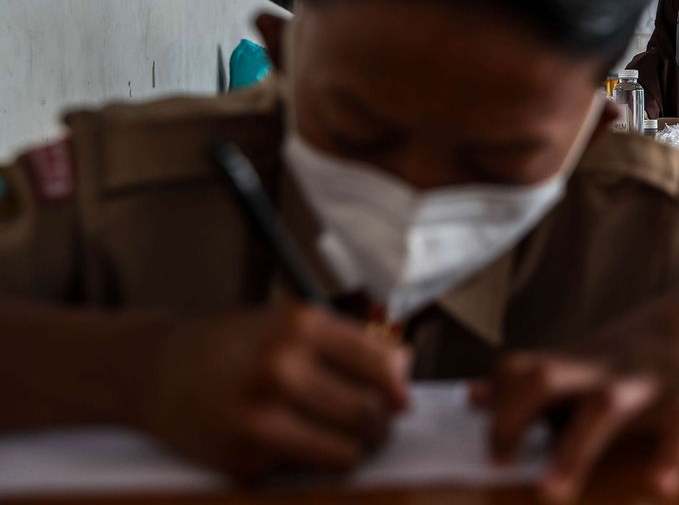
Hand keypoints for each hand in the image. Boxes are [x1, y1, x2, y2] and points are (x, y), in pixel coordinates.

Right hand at [138, 304, 408, 480]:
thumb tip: (403, 381)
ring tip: (337, 438)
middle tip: (370, 425)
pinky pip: (304, 473)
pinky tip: (284, 442)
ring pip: (346, 453)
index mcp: (299, 325)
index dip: (398, 390)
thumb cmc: (235, 345)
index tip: (399, 401)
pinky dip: (304, 463)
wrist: (157, 370)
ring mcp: (258, 416)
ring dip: (351, 451)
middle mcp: (280, 367)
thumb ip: (351, 346)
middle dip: (379, 425)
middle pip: (369, 414)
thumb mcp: (291, 324)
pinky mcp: (240, 458)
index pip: (382, 366)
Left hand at [474, 279, 678, 501]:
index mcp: (576, 363)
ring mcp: (646, 383)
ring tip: (550, 491)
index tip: (494, 452)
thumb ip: (532, 380)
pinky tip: (662, 486)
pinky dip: (672, 453)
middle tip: (501, 461)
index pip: (518, 370)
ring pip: (603, 408)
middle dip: (516, 416)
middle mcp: (603, 370)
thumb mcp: (584, 358)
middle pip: (545, 379)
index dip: (497, 406)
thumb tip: (474, 397)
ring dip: (574, 448)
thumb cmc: (637, 348)